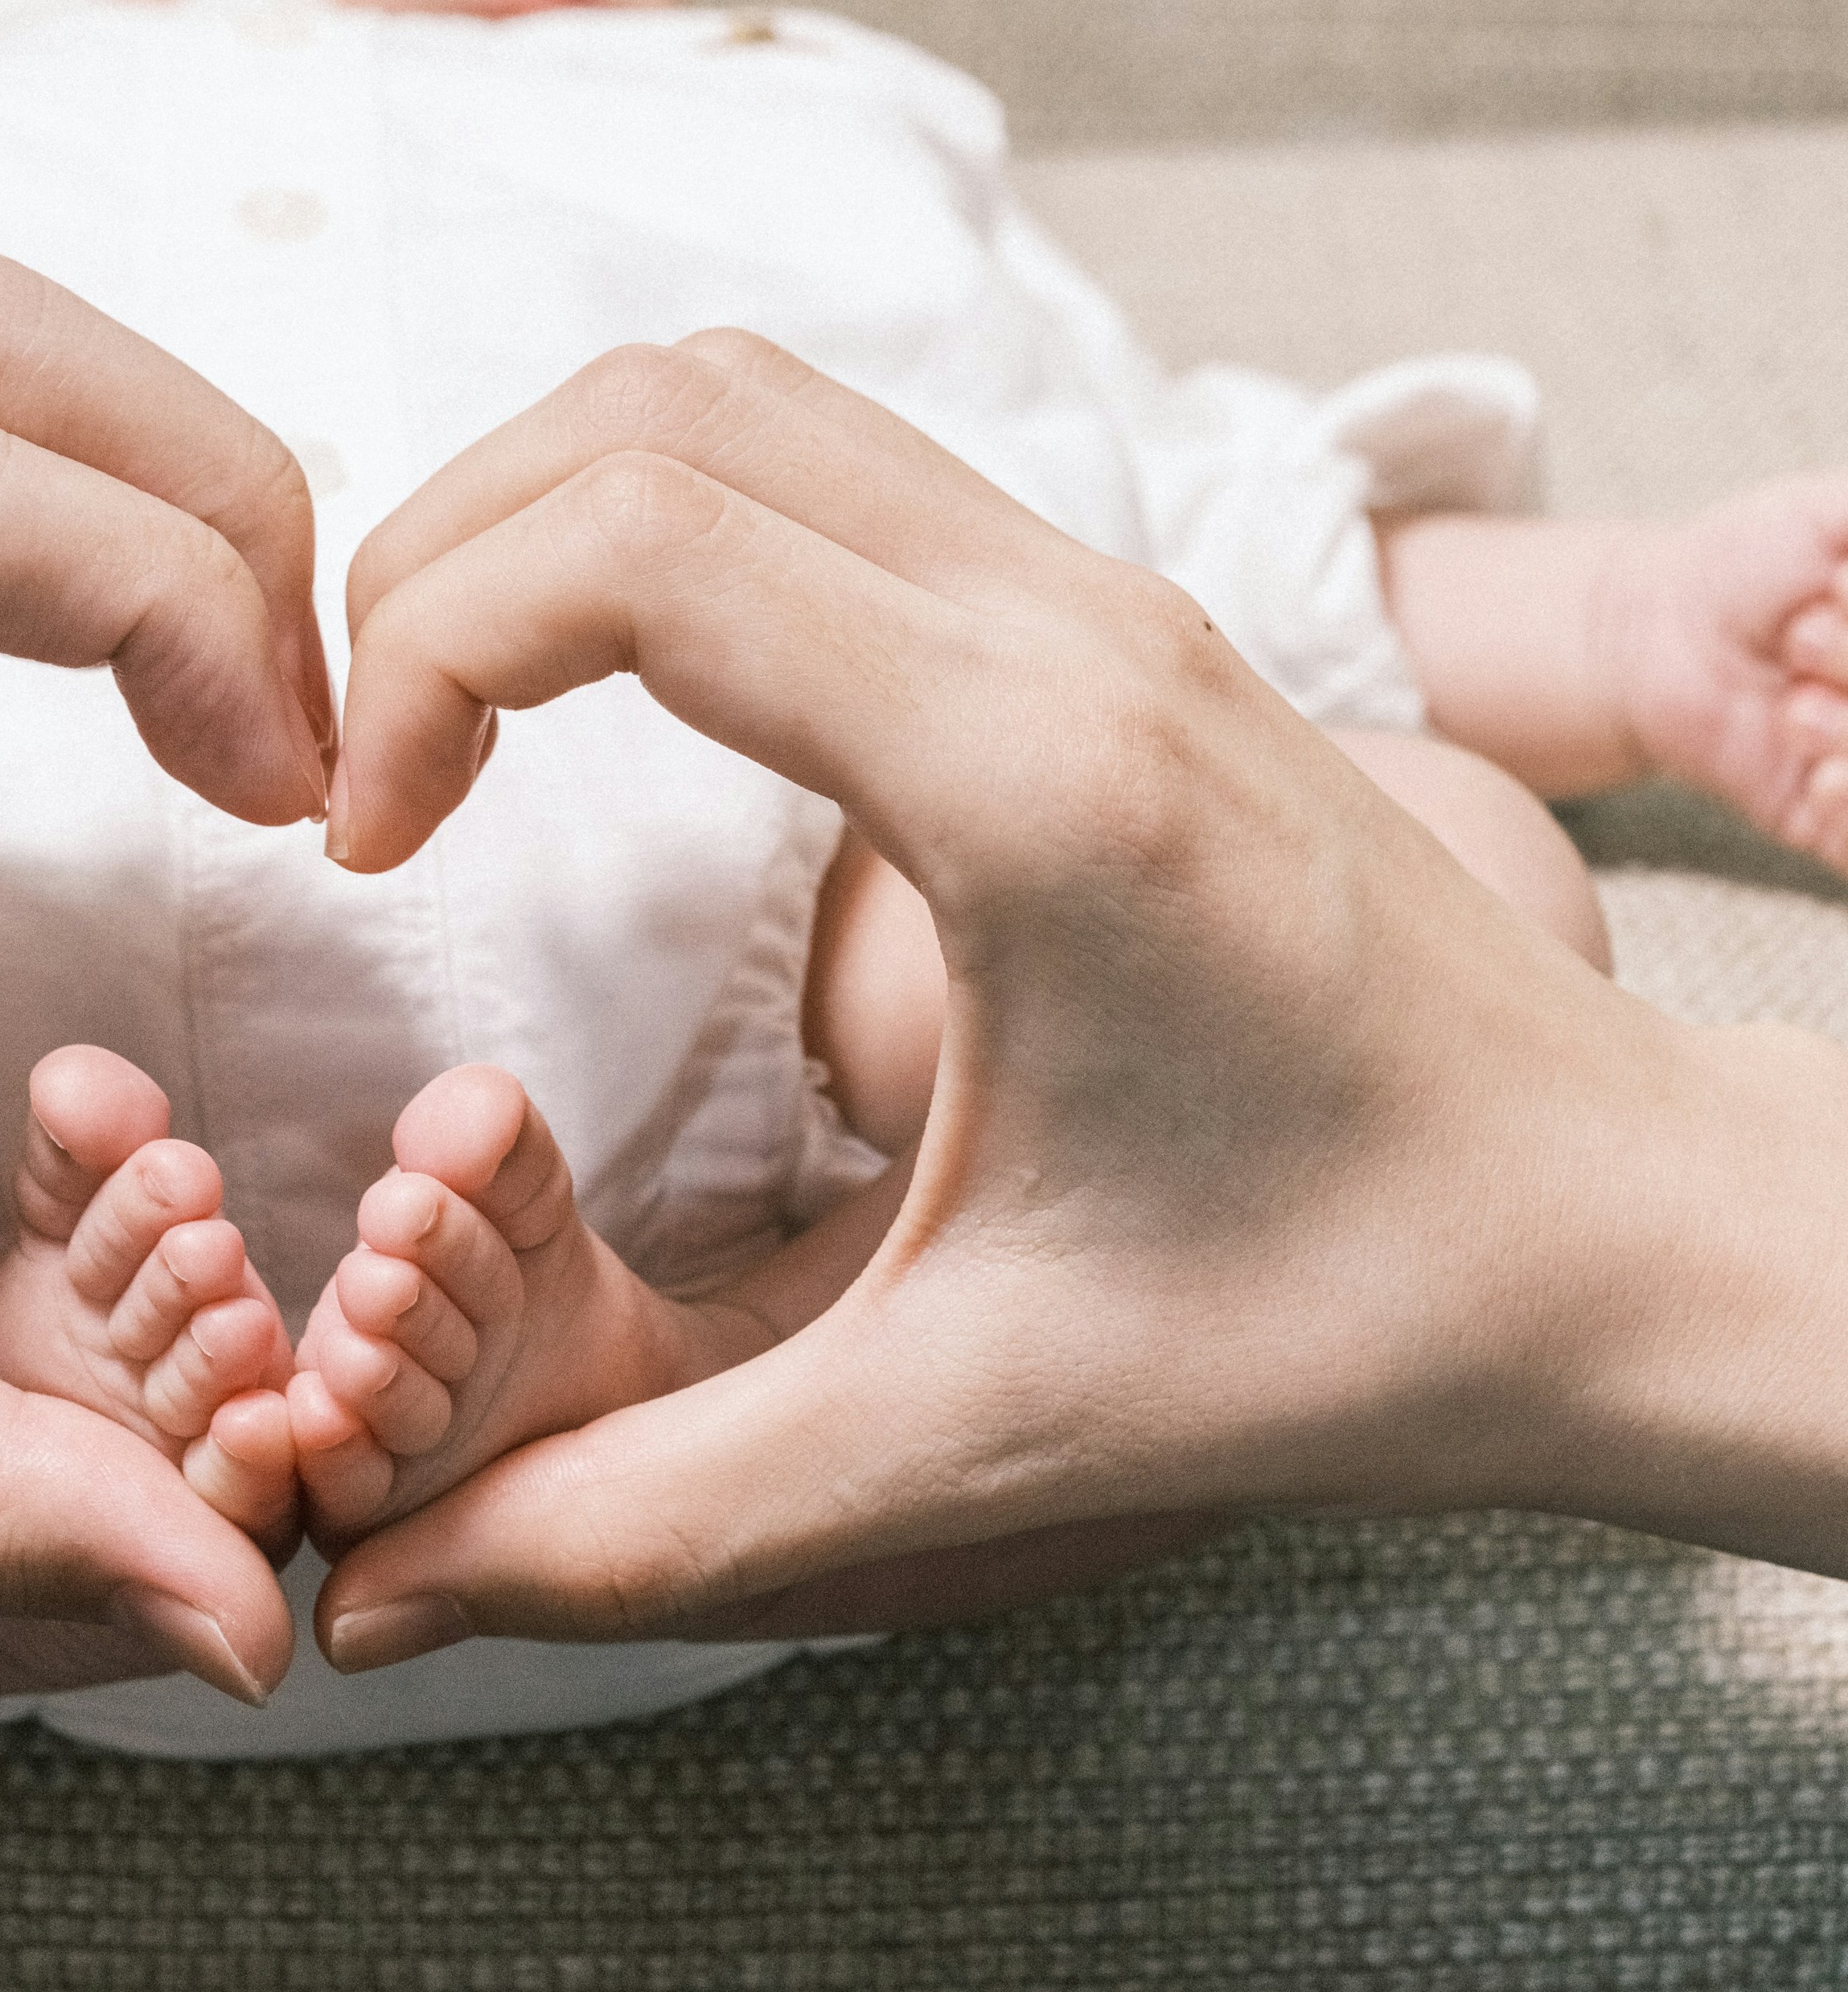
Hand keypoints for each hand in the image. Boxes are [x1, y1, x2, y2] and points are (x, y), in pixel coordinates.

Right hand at [310, 336, 1847, 1669]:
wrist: (1621, 1237)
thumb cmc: (1341, 1326)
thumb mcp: (967, 1437)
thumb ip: (647, 1518)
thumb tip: (374, 1597)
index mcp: (1028, 779)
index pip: (637, 544)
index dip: (423, 650)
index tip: (370, 835)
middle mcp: (1069, 627)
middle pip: (655, 407)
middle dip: (443, 547)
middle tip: (376, 759)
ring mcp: (1104, 594)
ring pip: (741, 394)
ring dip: (550, 510)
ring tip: (459, 713)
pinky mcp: (1112, 616)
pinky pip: (830, 459)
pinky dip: (664, 520)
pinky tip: (620, 706)